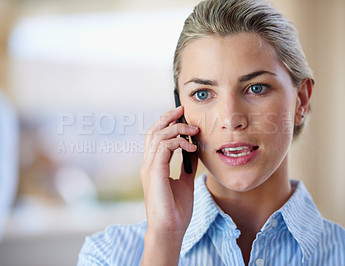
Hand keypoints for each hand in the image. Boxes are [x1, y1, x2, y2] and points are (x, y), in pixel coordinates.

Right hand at [140, 106, 198, 264]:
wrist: (170, 230)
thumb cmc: (176, 210)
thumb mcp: (185, 182)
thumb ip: (187, 166)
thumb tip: (195, 152)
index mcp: (154, 165)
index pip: (155, 136)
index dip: (166, 122)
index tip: (182, 115)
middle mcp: (148, 163)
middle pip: (153, 131)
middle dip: (168, 117)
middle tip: (183, 110)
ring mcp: (149, 168)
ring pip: (158, 136)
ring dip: (177, 129)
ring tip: (193, 131)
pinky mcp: (155, 173)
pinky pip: (164, 148)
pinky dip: (178, 143)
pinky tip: (191, 148)